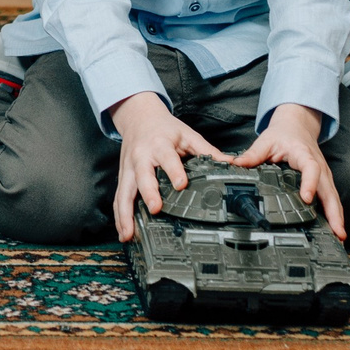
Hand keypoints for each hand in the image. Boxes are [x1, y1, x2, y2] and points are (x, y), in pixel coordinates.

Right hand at [110, 91, 223, 242]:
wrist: (138, 117)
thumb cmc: (163, 128)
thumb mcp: (187, 134)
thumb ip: (207, 150)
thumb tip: (230, 163)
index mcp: (159, 145)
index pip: (168, 158)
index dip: (174, 171)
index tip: (181, 184)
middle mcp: (141, 157)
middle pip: (142, 176)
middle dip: (148, 193)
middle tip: (155, 208)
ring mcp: (128, 168)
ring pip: (124, 192)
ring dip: (125, 214)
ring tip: (129, 233)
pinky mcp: (122, 177)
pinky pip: (118, 198)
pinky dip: (119, 216)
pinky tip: (123, 232)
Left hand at [233, 104, 346, 240]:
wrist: (297, 126)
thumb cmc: (283, 134)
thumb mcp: (266, 140)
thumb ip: (252, 154)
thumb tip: (237, 164)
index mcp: (304, 154)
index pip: (311, 168)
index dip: (310, 183)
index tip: (307, 198)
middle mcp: (318, 166)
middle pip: (329, 189)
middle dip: (333, 211)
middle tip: (336, 231)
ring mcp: (323, 175)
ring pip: (334, 197)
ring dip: (338, 217)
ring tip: (340, 236)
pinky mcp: (324, 182)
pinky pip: (332, 199)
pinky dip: (335, 214)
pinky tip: (336, 230)